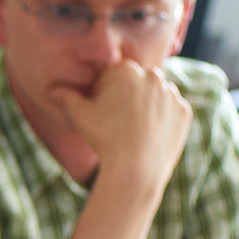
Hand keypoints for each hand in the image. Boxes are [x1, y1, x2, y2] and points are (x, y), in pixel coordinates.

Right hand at [55, 58, 191, 192]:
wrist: (136, 168)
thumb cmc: (104, 138)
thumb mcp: (78, 116)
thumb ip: (65, 97)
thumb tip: (53, 89)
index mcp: (125, 71)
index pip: (113, 74)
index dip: (103, 91)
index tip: (100, 110)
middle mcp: (153, 76)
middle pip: (136, 82)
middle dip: (127, 95)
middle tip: (116, 121)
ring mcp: (172, 94)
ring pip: (155, 95)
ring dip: (146, 105)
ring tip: (132, 129)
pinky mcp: (184, 112)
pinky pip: (170, 111)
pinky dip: (161, 119)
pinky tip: (148, 134)